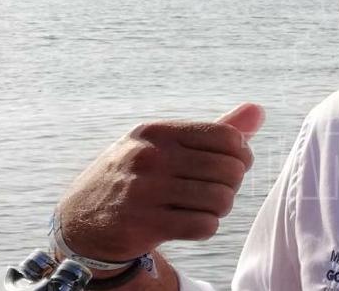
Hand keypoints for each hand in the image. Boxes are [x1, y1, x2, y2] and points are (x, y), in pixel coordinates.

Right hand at [56, 103, 265, 261]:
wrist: (80, 222)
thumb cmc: (135, 176)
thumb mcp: (163, 145)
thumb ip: (213, 130)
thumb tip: (258, 111)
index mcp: (157, 132)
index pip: (228, 138)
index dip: (241, 155)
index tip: (230, 165)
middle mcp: (149, 158)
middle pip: (230, 170)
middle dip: (231, 184)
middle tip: (214, 190)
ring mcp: (145, 192)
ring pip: (222, 200)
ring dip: (219, 208)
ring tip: (201, 207)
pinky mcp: (144, 226)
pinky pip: (205, 226)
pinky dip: (205, 227)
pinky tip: (189, 223)